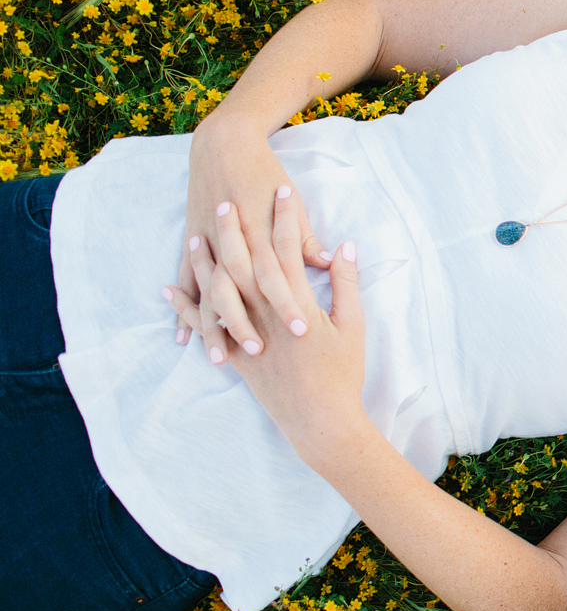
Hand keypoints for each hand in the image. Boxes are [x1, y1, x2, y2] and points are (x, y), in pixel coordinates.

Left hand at [169, 189, 367, 463]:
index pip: (290, 249)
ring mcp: (247, 334)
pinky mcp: (235, 355)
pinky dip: (185, 308)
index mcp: (297, 303)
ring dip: (206, 261)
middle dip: (237, 229)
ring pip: (219, 290)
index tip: (283, 190)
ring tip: (197, 234)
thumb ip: (345, 284)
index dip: (287, 217)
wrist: (321, 420)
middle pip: (246, 261)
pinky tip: (169, 290)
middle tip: (229, 199)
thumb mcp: (353, 326)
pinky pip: (204, 327)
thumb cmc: (343, 373)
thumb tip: (343, 247)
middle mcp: (266, 314)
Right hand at [175, 114, 333, 348]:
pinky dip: (184, 310)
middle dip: (246, 324)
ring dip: (213, 326)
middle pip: (238, 291)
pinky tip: (182, 337)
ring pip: (209, 295)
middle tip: (259, 353)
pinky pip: (187, 284)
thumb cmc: (266, 174)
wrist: (223, 144)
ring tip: (219, 359)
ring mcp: (209, 246)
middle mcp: (232, 243)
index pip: (277, 276)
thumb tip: (332, 260)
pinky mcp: (193, 246)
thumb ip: (307, 236)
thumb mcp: (293, 202)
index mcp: (261, 233)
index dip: (289, 303)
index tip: (301, 331)